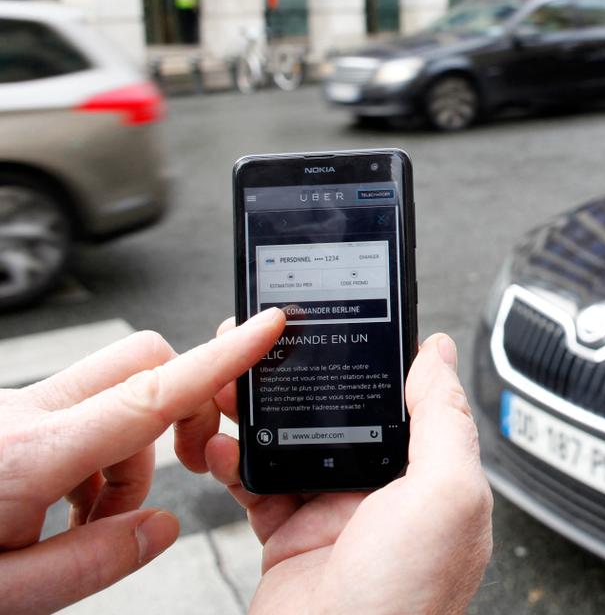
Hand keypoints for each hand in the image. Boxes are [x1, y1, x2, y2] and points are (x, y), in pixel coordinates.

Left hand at [0, 309, 287, 613]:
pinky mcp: (0, 421)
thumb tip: (163, 528)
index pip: (150, 393)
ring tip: (81, 527)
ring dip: (124, 455)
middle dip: (174, 412)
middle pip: (140, 362)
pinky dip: (89, 461)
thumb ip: (96, 561)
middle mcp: (22, 417)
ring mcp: (8, 412)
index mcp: (27, 457)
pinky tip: (53, 517)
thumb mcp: (6, 598)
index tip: (270, 325)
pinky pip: (74, 417)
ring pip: (110, 396)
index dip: (222, 357)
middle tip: (159, 481)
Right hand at [203, 326, 492, 614]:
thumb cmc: (404, 602)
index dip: (376, 363)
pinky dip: (235, 460)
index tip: (344, 324)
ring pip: (296, 443)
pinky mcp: (290, 539)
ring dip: (263, 411)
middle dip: (307, 380)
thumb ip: (445, 420)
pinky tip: (222, 441)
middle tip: (272, 347)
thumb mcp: (448, 496)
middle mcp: (388, 497)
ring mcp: (336, 517)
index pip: (408, 402)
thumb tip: (442, 354)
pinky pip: (258, 485)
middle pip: (344, 417)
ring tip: (237, 382)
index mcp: (434, 481)